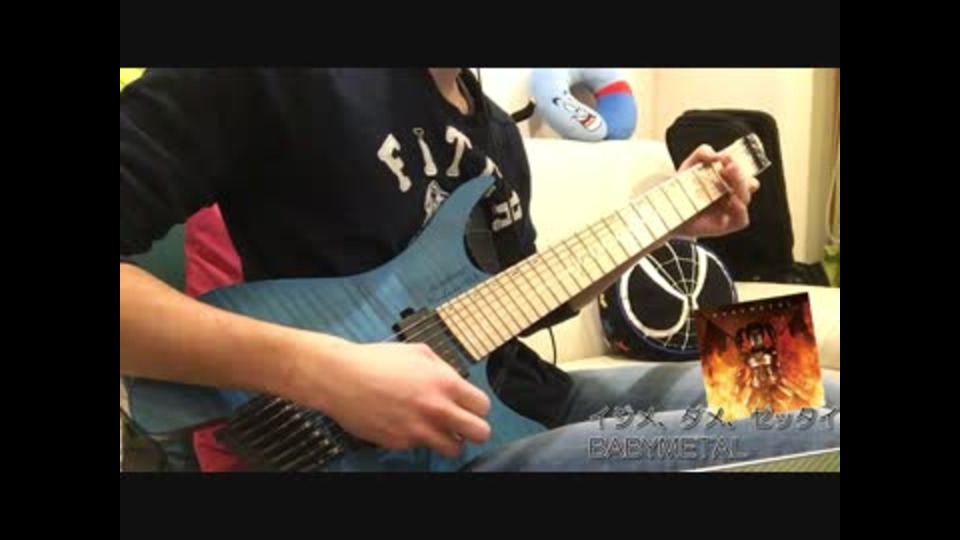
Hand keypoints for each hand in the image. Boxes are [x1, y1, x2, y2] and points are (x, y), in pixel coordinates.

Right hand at [286, 336, 491, 457]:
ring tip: (438, 429)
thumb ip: (444, 369)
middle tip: (462, 424)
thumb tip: (456, 382)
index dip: (478, 407)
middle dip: (474, 429)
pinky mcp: (400, 442)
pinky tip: (405, 423)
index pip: (483, 406)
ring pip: (455, 449)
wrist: (341, 378)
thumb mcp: (419, 352)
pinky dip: (418, 439)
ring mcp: (418, 429)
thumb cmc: (376, 361)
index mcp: (444, 383)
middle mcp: (436, 409)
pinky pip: (421, 447)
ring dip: (450, 440)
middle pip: (480, 433)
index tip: (470, 407)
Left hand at [674, 144, 759, 238]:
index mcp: (728, 180)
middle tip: (728, 165)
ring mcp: (730, 210)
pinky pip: (741, 219)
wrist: (667, 210)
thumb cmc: (682, 189)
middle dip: (740, 173)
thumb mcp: (690, 166)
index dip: (740, 163)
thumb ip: (702, 153)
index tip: (726, 157)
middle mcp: (732, 194)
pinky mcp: (725, 225)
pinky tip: (732, 200)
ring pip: (745, 197)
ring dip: (740, 184)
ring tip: (727, 174)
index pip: (745, 171)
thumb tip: (714, 154)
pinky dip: (740, 209)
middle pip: (748, 183)